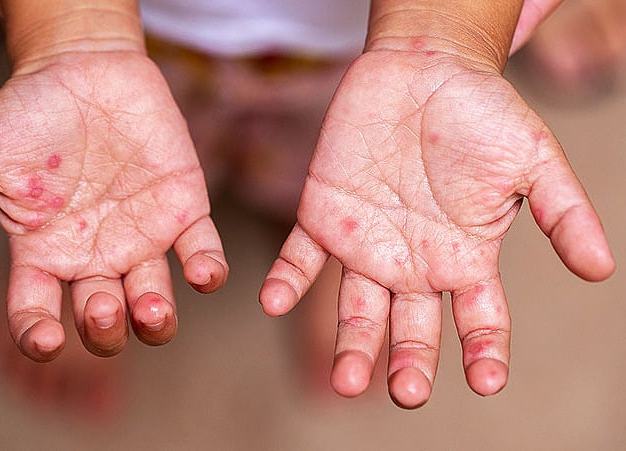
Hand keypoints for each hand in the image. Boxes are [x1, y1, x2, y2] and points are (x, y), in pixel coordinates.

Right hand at [0, 51, 227, 360]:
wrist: (84, 67)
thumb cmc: (28, 113)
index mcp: (45, 253)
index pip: (37, 312)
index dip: (40, 335)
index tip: (48, 338)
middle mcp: (95, 255)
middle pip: (102, 319)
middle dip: (104, 329)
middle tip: (102, 306)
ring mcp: (141, 237)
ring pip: (154, 301)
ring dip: (156, 321)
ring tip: (151, 309)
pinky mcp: (182, 211)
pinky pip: (201, 252)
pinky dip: (207, 271)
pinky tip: (201, 275)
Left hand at [260, 49, 613, 407]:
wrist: (422, 67)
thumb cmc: (481, 112)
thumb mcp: (534, 159)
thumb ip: (563, 214)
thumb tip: (600, 269)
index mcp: (464, 258)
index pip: (478, 322)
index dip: (483, 354)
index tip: (484, 381)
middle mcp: (413, 262)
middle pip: (411, 328)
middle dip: (409, 362)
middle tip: (404, 392)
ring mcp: (366, 243)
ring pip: (354, 307)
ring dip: (349, 344)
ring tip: (345, 380)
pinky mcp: (323, 217)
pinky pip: (300, 258)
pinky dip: (287, 282)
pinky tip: (275, 302)